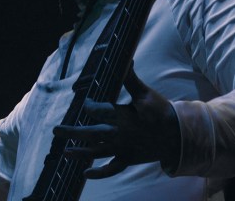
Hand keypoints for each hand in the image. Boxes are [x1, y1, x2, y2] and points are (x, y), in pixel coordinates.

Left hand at [53, 65, 180, 178]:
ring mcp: (122, 149)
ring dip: (79, 153)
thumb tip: (127, 59)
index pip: (97, 111)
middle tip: (56, 131)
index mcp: (120, 116)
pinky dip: (98, 173)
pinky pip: (110, 169)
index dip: (88, 106)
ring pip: (96, 152)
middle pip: (90, 133)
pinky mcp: (127, 159)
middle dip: (71, 132)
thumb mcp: (145, 93)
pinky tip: (85, 174)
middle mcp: (117, 134)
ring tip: (65, 152)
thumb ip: (131, 78)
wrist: (177, 135)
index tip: (84, 103)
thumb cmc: (160, 112)